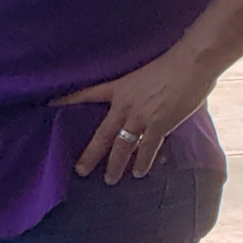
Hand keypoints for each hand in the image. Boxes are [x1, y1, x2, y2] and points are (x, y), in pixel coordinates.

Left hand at [53, 45, 216, 183]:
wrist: (192, 62)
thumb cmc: (174, 63)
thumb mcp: (146, 74)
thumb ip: (140, 91)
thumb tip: (146, 101)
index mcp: (120, 87)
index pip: (88, 93)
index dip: (68, 99)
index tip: (50, 104)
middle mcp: (124, 105)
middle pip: (101, 135)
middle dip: (90, 155)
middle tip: (80, 171)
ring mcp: (140, 118)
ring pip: (121, 148)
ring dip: (115, 166)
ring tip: (110, 179)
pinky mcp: (158, 126)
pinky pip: (146, 150)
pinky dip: (142, 163)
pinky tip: (139, 173)